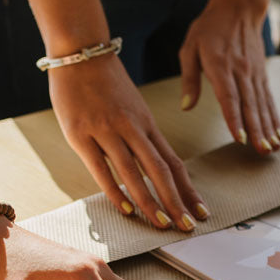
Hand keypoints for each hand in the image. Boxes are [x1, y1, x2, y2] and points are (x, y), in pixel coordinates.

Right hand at [49, 55, 208, 229]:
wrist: (80, 53)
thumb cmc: (106, 83)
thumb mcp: (133, 108)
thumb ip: (142, 136)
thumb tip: (153, 170)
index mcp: (147, 123)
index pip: (173, 162)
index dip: (187, 189)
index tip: (199, 211)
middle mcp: (132, 128)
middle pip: (159, 170)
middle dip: (175, 201)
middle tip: (186, 226)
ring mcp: (106, 131)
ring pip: (133, 172)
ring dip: (149, 201)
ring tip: (161, 224)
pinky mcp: (81, 134)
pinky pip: (100, 168)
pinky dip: (114, 190)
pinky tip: (125, 208)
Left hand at [179, 0, 279, 154]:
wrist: (239, 7)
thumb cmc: (210, 28)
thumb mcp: (190, 48)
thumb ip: (189, 79)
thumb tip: (186, 106)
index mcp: (221, 66)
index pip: (229, 96)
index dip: (234, 118)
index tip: (239, 137)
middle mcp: (241, 71)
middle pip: (250, 105)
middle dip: (257, 129)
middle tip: (261, 150)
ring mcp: (254, 74)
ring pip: (262, 105)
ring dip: (268, 128)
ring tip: (272, 147)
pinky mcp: (262, 75)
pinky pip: (268, 99)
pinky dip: (274, 117)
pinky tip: (278, 134)